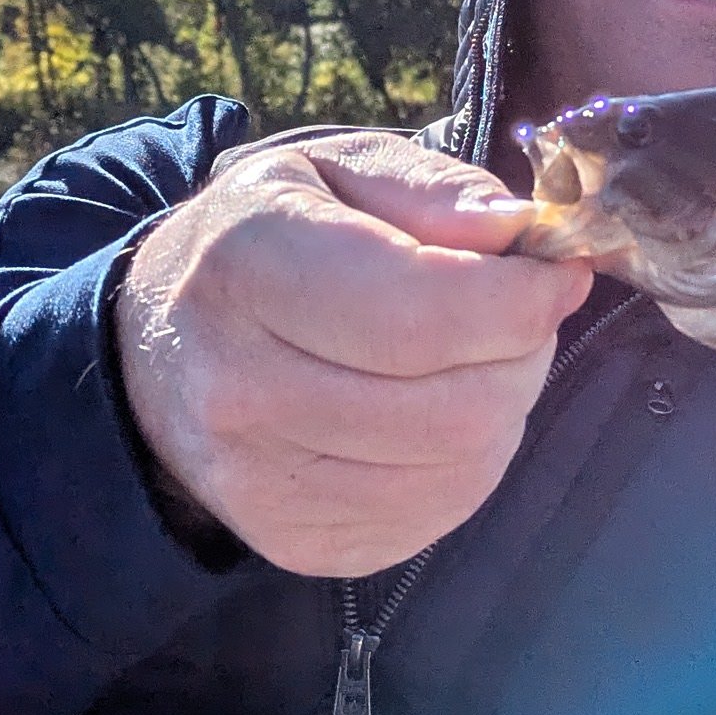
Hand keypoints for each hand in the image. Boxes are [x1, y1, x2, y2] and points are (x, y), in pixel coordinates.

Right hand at [114, 136, 590, 579]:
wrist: (157, 348)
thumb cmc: (265, 240)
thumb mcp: (333, 172)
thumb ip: (431, 189)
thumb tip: (518, 230)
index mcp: (247, 267)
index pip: (423, 316)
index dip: (523, 301)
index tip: (558, 273)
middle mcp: (240, 387)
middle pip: (459, 409)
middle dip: (523, 355)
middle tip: (517, 316)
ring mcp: (261, 482)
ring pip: (463, 470)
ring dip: (503, 409)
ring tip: (474, 361)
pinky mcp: (295, 542)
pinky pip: (438, 515)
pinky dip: (468, 464)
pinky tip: (436, 415)